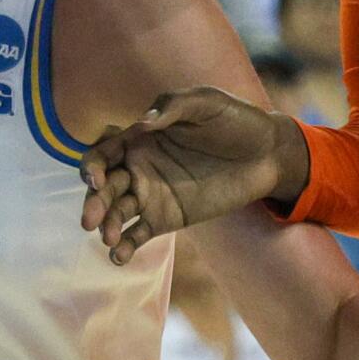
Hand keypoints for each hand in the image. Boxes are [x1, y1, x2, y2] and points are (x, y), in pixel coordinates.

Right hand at [81, 87, 302, 259]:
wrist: (268, 153)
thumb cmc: (236, 120)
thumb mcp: (206, 102)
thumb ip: (173, 107)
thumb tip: (143, 123)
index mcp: (139, 138)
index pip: (103, 154)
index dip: (93, 166)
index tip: (96, 179)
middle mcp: (138, 167)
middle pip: (105, 188)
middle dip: (94, 203)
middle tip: (90, 221)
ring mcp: (151, 195)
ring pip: (118, 213)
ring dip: (108, 226)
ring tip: (110, 239)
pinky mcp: (167, 218)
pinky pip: (139, 233)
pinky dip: (126, 247)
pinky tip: (119, 257)